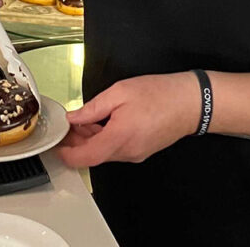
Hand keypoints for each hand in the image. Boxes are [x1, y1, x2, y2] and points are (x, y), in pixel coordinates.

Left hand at [57, 73, 198, 167]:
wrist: (191, 103)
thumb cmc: (160, 94)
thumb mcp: (119, 92)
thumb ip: (93, 108)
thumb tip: (74, 118)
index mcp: (119, 137)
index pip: (85, 158)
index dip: (67, 154)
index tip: (58, 147)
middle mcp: (128, 152)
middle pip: (93, 156)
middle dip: (77, 143)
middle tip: (69, 127)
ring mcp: (136, 154)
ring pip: (105, 153)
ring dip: (91, 141)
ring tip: (84, 122)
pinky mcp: (142, 151)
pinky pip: (117, 150)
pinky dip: (105, 140)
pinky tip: (102, 125)